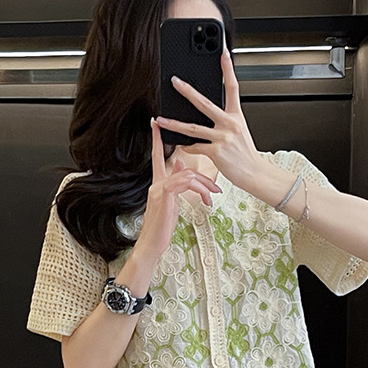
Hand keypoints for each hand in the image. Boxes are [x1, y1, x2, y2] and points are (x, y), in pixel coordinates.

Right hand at [135, 117, 220, 259]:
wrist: (152, 244)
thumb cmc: (161, 227)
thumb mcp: (171, 203)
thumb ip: (176, 184)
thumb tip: (180, 166)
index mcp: (158, 183)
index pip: (157, 156)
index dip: (156, 139)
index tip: (156, 124)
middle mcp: (156, 183)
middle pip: (180, 165)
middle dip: (202, 176)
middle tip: (216, 189)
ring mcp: (159, 189)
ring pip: (187, 174)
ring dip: (204, 185)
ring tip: (213, 198)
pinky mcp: (164, 196)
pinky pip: (185, 183)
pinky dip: (199, 189)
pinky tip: (205, 200)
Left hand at [155, 47, 262, 191]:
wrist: (254, 174)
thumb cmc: (245, 154)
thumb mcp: (239, 132)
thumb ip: (225, 122)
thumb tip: (207, 115)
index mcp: (236, 116)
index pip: (233, 87)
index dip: (228, 69)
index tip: (223, 53)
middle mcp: (230, 124)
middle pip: (205, 103)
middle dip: (187, 91)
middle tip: (175, 81)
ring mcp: (223, 138)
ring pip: (193, 128)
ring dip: (174, 123)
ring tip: (161, 119)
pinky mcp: (216, 152)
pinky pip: (195, 147)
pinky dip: (187, 147)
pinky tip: (182, 145)